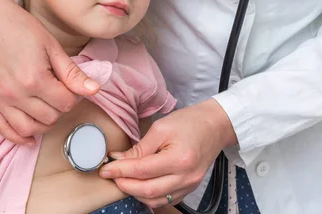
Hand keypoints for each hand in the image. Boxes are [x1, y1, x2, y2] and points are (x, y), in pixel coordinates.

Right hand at [0, 0, 100, 143]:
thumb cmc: (22, 28)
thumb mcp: (52, 46)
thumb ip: (73, 73)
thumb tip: (95, 90)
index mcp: (35, 79)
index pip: (66, 103)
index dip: (75, 96)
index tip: (72, 85)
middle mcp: (15, 94)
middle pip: (49, 118)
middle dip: (60, 108)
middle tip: (60, 92)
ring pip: (28, 129)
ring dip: (43, 124)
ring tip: (48, 109)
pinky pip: (2, 129)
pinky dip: (17, 137)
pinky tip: (29, 137)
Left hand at [99, 99, 237, 208]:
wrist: (215, 126)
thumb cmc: (190, 122)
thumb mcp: (161, 128)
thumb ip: (140, 148)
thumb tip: (118, 160)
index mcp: (179, 159)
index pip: (142, 170)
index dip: (120, 171)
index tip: (105, 169)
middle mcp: (186, 177)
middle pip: (147, 190)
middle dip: (124, 184)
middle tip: (111, 175)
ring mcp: (189, 185)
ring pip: (155, 200)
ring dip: (135, 192)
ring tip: (123, 179)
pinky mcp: (190, 188)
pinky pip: (165, 200)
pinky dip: (149, 196)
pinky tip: (139, 185)